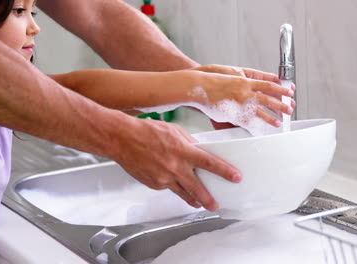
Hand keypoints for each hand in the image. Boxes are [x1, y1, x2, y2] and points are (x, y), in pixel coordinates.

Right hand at [112, 118, 240, 210]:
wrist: (121, 139)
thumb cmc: (146, 131)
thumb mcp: (174, 132)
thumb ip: (189, 144)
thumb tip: (199, 152)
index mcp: (182, 151)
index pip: (209, 163)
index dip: (225, 171)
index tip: (236, 177)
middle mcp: (174, 167)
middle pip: (197, 188)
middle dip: (208, 199)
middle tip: (215, 205)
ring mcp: (163, 178)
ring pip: (182, 193)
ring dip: (192, 199)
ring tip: (199, 203)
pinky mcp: (153, 184)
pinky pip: (167, 187)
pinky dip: (171, 185)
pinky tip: (167, 178)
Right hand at [193, 65, 295, 129]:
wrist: (198, 85)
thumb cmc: (212, 78)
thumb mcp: (231, 73)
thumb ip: (244, 78)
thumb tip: (253, 82)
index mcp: (246, 80)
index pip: (269, 85)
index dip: (280, 89)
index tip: (289, 93)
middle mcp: (245, 90)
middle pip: (268, 98)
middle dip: (280, 104)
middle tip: (290, 108)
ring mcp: (239, 102)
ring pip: (260, 111)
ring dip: (271, 117)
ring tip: (279, 121)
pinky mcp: (232, 113)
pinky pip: (247, 121)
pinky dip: (255, 126)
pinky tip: (261, 130)